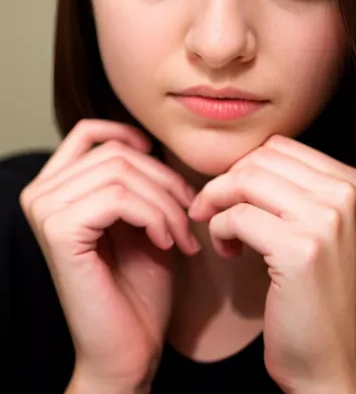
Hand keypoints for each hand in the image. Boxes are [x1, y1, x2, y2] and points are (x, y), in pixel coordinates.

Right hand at [20, 119, 199, 390]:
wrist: (128, 348)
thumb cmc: (137, 286)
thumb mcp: (141, 217)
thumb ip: (137, 178)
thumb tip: (150, 141)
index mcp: (55, 188)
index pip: (88, 132)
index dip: (130, 136)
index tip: (162, 165)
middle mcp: (41, 194)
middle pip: (117, 153)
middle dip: (166, 183)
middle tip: (189, 220)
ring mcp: (45, 210)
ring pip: (122, 173)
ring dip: (166, 204)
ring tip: (181, 236)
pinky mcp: (59, 231)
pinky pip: (120, 197)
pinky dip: (155, 217)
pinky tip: (166, 244)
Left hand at [188, 134, 355, 392]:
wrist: (331, 361)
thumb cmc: (315, 292)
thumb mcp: (320, 227)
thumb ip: (294, 186)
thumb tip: (241, 158)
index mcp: (352, 182)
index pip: (279, 147)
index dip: (243, 168)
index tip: (229, 196)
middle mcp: (346, 193)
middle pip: (260, 159)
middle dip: (224, 183)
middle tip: (210, 211)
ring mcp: (327, 220)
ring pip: (245, 181)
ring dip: (217, 203)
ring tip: (220, 232)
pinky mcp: (300, 249)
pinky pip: (237, 216)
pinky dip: (219, 230)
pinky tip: (228, 252)